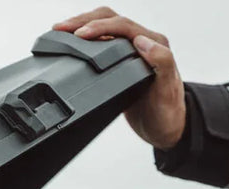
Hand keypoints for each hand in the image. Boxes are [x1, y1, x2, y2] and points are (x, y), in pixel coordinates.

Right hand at [53, 7, 185, 149]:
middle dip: (84, 20)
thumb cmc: (167, 113)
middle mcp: (144, 43)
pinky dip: (85, 40)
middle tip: (62, 28)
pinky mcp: (122, 63)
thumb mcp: (167, 91)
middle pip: (110, 19)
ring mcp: (131, 52)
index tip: (80, 34)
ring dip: (82, 25)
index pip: (123, 25)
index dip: (99, 27)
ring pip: (104, 28)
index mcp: (155, 44)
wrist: (165, 129)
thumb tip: (143, 42)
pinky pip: (102, 44)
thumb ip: (161, 61)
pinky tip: (72, 44)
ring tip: (61, 31)